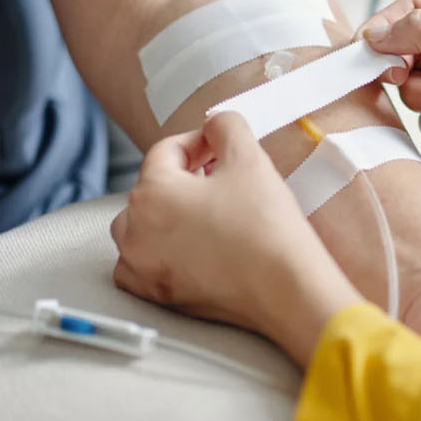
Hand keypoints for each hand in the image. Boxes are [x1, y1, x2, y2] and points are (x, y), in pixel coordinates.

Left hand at [110, 112, 361, 365]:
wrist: (285, 289)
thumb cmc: (266, 227)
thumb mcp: (249, 158)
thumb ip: (226, 126)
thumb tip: (215, 124)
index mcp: (152, 192)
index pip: (166, 151)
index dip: (198, 142)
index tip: (221, 148)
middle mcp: (136, 231)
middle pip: (150, 188)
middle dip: (182, 178)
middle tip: (218, 178)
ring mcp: (142, 267)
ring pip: (139, 227)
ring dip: (165, 214)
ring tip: (203, 213)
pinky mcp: (156, 295)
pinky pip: (139, 266)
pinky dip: (156, 253)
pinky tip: (186, 249)